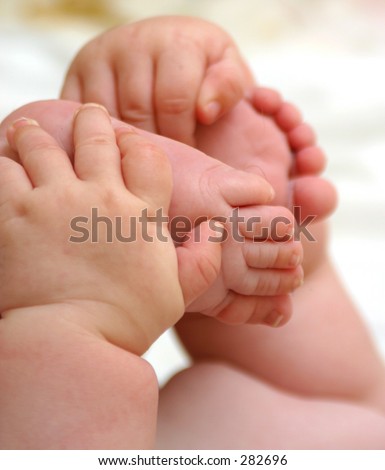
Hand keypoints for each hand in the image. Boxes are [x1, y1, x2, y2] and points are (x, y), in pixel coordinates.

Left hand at [0, 104, 221, 353]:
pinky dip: (2, 163)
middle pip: (95, 137)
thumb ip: (203, 259)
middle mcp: (99, 196)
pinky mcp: (14, 216)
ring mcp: (54, 202)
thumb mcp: (178, 293)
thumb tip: (216, 229)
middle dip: (91, 120)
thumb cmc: (125, 321)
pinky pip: (3, 173)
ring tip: (28, 130)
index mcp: (139, 212)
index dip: (137, 143)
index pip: (145, 156)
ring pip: (41, 146)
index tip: (128, 142)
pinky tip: (3, 159)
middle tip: (87, 114)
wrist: (71, 343)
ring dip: (35, 135)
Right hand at [61, 16, 254, 144]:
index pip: (174, 101)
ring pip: (108, 116)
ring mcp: (99, 55)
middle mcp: (133, 40)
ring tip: (140, 163)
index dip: (183, 137)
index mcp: (176, 40)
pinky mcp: (75, 73)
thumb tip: (206, 110)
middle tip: (163, 166)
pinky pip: (79, 116)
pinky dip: (97, 138)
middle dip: (155, 146)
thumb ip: (229, 87)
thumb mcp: (228, 73)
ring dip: (126, 146)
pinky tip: (114, 152)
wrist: (166, 52)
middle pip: (139, 111)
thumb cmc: (202, 73)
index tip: (189, 154)